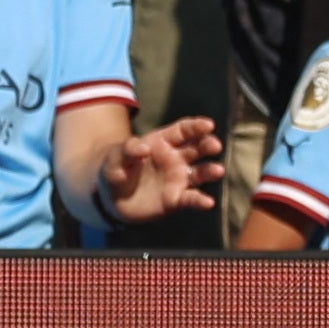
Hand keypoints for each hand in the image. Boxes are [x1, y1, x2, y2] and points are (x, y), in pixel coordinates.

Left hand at [98, 116, 224, 222]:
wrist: (111, 198)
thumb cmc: (115, 170)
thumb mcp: (115, 157)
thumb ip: (127, 150)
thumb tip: (144, 147)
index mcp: (162, 142)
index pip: (183, 131)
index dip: (196, 126)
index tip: (208, 125)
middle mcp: (176, 159)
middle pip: (197, 148)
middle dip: (208, 144)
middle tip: (215, 146)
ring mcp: (178, 179)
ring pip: (200, 172)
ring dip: (211, 170)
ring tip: (218, 170)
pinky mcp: (176, 199)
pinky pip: (191, 198)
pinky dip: (200, 201)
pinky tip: (208, 202)